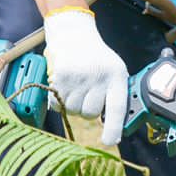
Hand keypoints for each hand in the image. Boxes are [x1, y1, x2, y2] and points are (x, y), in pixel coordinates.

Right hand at [43, 8, 129, 145]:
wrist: (73, 33)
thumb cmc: (96, 57)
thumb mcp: (114, 70)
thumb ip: (115, 94)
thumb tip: (114, 125)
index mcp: (116, 75)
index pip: (117, 107)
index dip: (114, 128)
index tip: (110, 142)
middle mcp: (98, 76)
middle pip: (90, 113)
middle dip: (87, 108)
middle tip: (87, 91)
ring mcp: (78, 77)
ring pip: (73, 111)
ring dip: (72, 104)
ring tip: (76, 85)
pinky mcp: (60, 77)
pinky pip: (58, 104)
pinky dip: (59, 100)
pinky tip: (64, 85)